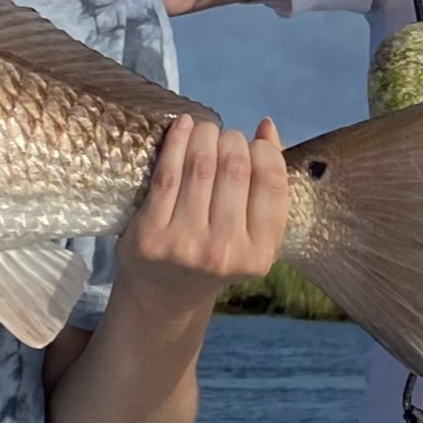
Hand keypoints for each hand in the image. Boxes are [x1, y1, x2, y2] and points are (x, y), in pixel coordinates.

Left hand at [115, 115, 290, 316]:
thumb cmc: (213, 256)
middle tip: (224, 137)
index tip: (253, 144)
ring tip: (204, 130)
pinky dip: (176, 141)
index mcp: (259, 255)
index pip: (271, 182)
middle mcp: (224, 253)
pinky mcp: (151, 234)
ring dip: (204, 135)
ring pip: (201, 165)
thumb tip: (267, 127)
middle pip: (236, 168)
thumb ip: (266, 185)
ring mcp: (186, 244)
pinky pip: (168, 174)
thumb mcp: (250, 235)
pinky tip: (182, 127)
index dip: (264, 151)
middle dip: (232, 140)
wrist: (164, 295)